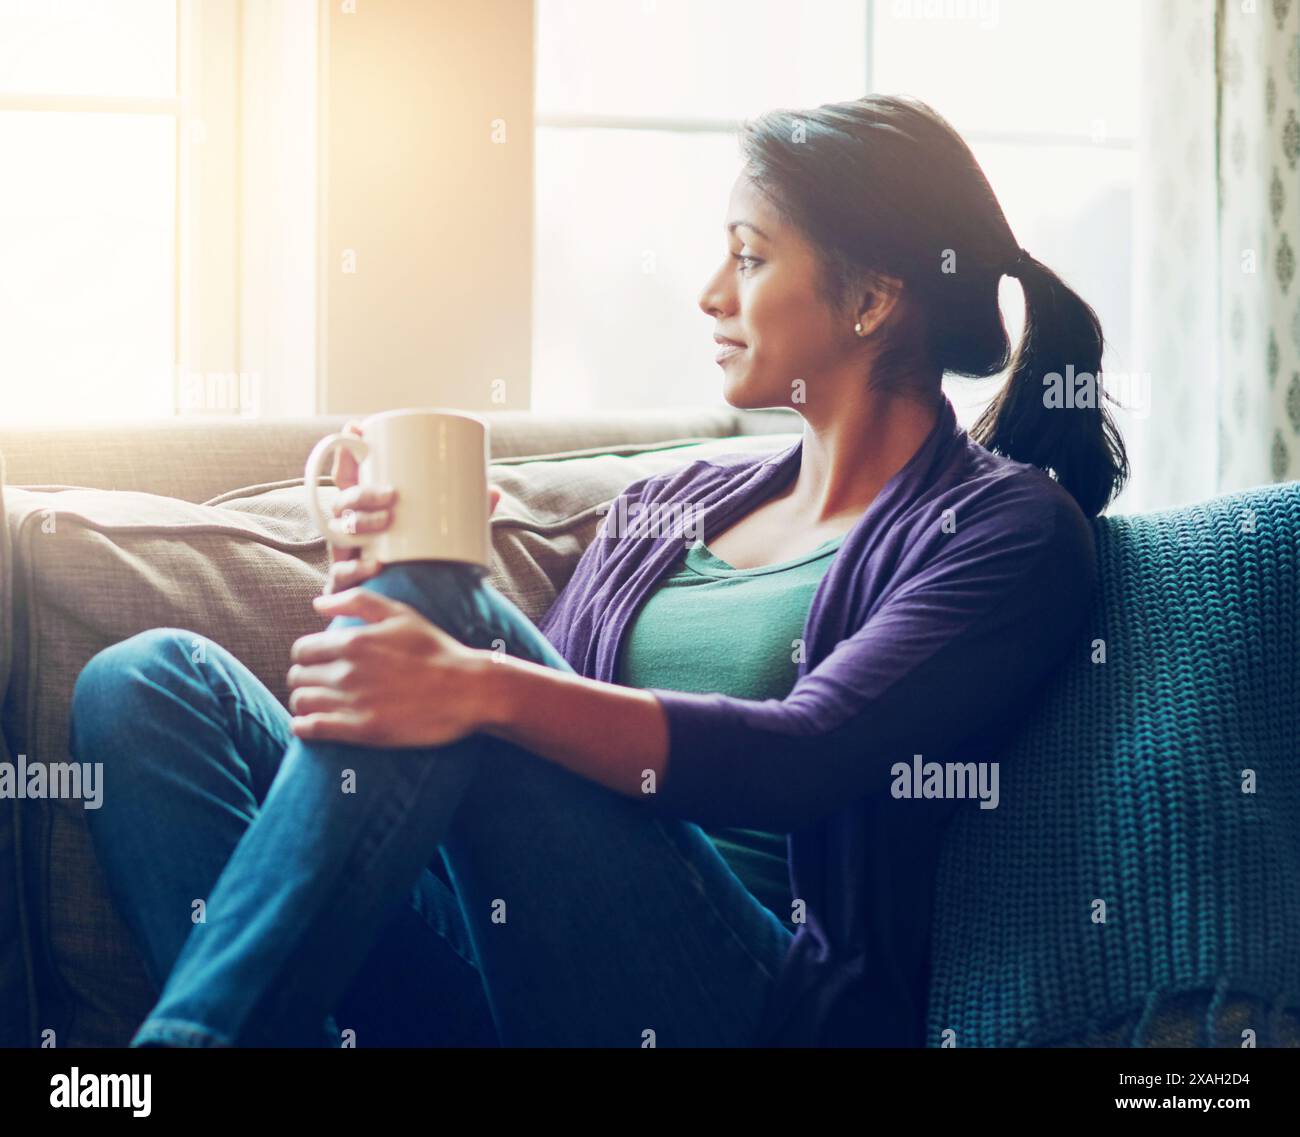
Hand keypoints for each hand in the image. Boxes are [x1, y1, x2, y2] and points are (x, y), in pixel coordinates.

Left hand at [288, 589, 499, 746]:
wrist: (466, 690)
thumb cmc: (435, 650)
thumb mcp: (401, 614)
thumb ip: (356, 601)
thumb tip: (317, 604)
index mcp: (353, 641)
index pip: (302, 650)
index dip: (306, 656)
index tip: (319, 662)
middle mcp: (347, 671)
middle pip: (297, 676)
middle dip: (305, 678)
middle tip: (320, 683)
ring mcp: (352, 701)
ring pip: (300, 702)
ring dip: (304, 702)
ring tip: (319, 703)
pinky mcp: (360, 730)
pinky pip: (310, 728)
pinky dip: (304, 726)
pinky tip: (313, 725)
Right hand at [323, 418, 503, 595]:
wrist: (420, 610)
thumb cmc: (427, 563)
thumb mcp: (445, 534)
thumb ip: (466, 515)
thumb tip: (493, 491)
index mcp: (366, 512)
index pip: (348, 479)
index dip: (346, 453)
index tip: (355, 430)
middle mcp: (350, 532)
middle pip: (341, 502)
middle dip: (360, 493)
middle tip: (392, 495)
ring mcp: (346, 558)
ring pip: (338, 534)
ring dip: (358, 523)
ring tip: (387, 523)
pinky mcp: (347, 586)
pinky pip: (340, 577)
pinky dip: (356, 570)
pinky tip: (375, 565)